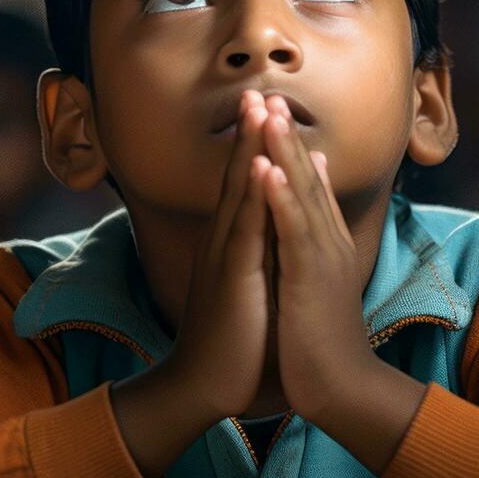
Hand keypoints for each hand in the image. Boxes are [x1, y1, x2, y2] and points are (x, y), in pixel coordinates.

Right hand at [163, 90, 276, 419]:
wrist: (203, 388)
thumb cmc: (232, 342)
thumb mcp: (251, 291)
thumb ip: (259, 260)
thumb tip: (274, 237)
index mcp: (232, 246)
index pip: (244, 187)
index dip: (255, 147)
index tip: (268, 110)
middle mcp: (224, 243)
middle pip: (238, 176)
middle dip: (250, 132)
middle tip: (259, 90)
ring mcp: (225, 257)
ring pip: (239, 192)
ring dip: (249, 147)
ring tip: (258, 107)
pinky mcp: (232, 278)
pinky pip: (245, 229)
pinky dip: (252, 195)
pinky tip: (259, 164)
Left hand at [259, 94, 377, 423]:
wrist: (343, 390)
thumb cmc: (323, 342)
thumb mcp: (320, 284)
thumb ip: (317, 244)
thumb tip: (313, 223)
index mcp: (325, 244)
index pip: (308, 183)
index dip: (289, 143)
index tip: (270, 106)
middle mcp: (327, 242)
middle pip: (305, 176)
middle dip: (283, 131)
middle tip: (266, 89)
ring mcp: (320, 258)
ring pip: (299, 193)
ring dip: (282, 149)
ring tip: (265, 110)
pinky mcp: (309, 280)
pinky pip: (293, 231)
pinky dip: (280, 197)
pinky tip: (266, 168)